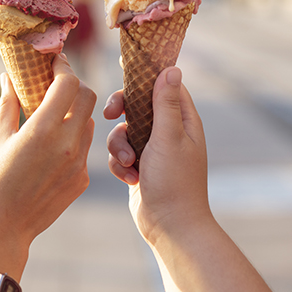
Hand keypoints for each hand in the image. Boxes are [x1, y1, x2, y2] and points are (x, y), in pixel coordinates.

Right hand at [0, 54, 96, 276]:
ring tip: (52, 117)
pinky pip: (84, 148)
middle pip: (87, 97)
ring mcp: (78, 164)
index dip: (62, 68)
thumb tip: (8, 76)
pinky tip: (52, 147)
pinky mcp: (82, 180)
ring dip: (75, 113)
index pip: (69, 83)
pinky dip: (73, 139)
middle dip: (73, 87)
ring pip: (89, 122)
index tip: (53, 63)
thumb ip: (9, 104)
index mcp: (43, 130)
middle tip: (55, 86)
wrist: (3, 228)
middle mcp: (67, 144)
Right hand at [103, 67, 210, 246]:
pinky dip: (120, 164)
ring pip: (123, 130)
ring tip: (129, 165)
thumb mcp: (168, 138)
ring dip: (119, 146)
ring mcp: (153, 150)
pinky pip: (120, 153)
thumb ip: (166, 103)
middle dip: (121, 110)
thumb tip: (172, 68)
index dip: (145, 74)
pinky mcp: (140, 166)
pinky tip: (130, 179)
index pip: (164, 85)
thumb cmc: (174, 182)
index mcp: (183, 120)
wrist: (170, 227)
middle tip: (109, 114)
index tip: (124, 64)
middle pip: (137, 104)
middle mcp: (169, 132)